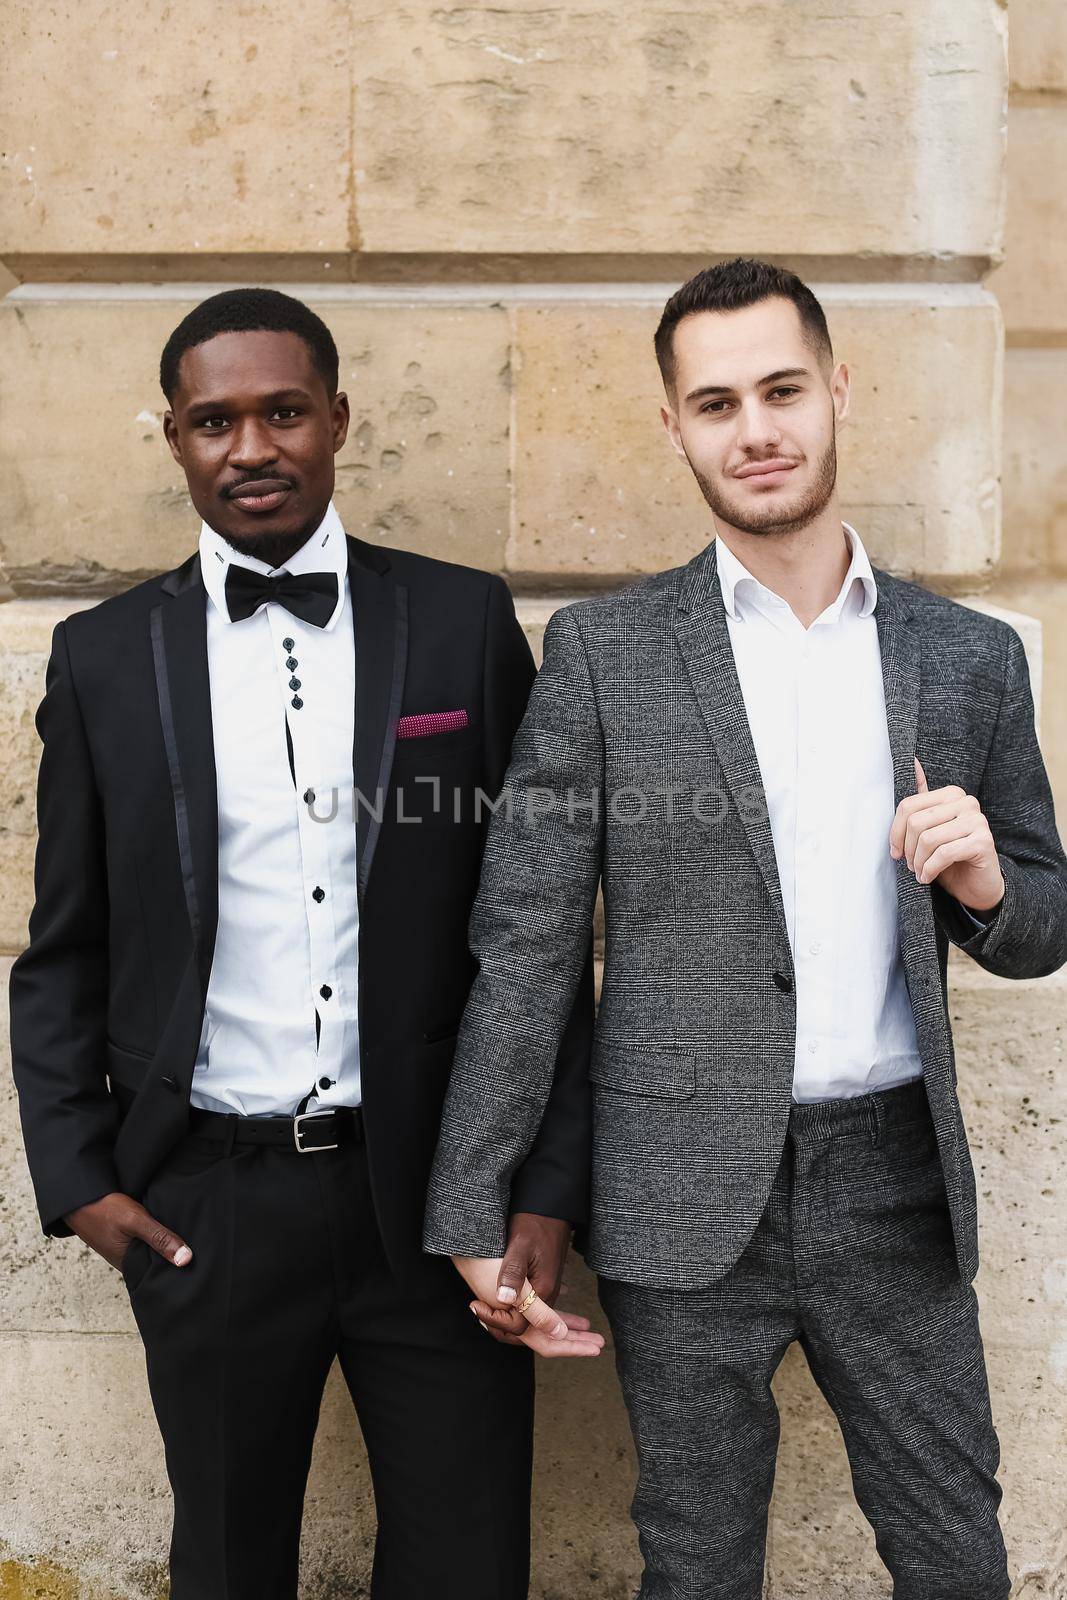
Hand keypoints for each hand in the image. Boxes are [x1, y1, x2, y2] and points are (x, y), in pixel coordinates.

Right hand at [64, 1192, 192, 1273]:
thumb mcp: (135, 1221)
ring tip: (196, 1238)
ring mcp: (126, 1247)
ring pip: (153, 1248)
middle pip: (158, 1261)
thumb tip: (186, 1260)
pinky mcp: (125, 1235)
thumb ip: (159, 1238)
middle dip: (176, 1256)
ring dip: (167, 1242)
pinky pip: (147, 1238)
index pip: (160, 1274)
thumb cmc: (103, 1209)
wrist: (77, 1196)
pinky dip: (158, 1233)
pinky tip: (173, 1225)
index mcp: (129, 1264)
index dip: (179, 1271)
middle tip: (205, 1252)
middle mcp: (128, 1259)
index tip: (202, 1267)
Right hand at [451, 1253, 603, 1357]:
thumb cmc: (494, 1256)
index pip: (547, 1343)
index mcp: (514, 1317)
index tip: (597, 1348)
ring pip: (542, 1320)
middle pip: (546, 1336)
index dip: (573, 1347)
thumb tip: (558, 1334)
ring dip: (564, 1323)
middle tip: (599, 1344)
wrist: (470, 1232)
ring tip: (586, 1326)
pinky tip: (564, 1293)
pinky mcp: (509, 1289)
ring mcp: (509, 1303)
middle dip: (573, 1341)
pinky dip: (552, 1304)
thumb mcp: (520, 1282)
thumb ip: (537, 1310)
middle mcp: (510, 1315)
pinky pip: (534, 1303)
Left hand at [470, 1211, 571, 1344]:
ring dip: (504, 1319)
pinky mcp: (544, 1282)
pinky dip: (512, 1309)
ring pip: (527, 1319)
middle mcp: (549, 1295)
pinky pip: (529, 1307)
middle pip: (524, 1328)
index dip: (494, 1320)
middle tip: (476, 1310)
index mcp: (544, 1289)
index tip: (474, 1304)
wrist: (550, 1207)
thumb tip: (503, 1299)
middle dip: (499, 1326)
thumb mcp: (520, 1245)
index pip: (519, 1325)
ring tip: (482, 1307)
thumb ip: (513, 1273)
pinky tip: (496, 1299)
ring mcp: (548, 1289)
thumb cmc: (533, 1223)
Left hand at [889, 758, 1004, 913]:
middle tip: (911, 866)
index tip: (896, 852)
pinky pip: (943, 853)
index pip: (908, 805)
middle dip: (908, 849)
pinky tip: (928, 877)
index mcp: (951, 794)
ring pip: (928, 838)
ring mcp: (977, 820)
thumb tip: (912, 761)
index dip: (895, 832)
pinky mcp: (983, 841)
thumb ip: (921, 802)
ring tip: (920, 872)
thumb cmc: (950, 858)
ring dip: (918, 862)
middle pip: (916, 822)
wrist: (977, 886)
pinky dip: (930, 869)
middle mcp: (967, 802)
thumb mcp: (929, 830)